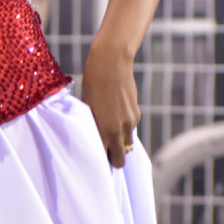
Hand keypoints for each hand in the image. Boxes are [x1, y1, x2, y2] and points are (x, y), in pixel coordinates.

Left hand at [82, 38, 139, 167]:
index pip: (105, 158)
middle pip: (120, 159)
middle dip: (114, 158)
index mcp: (103, 131)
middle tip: (105, 151)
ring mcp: (130, 123)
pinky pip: (130, 129)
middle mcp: (119, 130)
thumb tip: (97, 137)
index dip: (101, 159)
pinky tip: (116, 115)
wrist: (111, 63)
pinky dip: (124, 128)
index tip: (96, 158)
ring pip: (127, 144)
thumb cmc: (92, 84)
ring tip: (110, 130)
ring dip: (120, 142)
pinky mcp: (136, 114)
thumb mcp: (87, 109)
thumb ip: (94, 126)